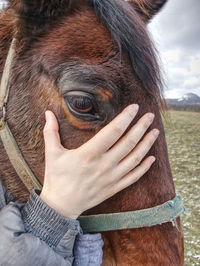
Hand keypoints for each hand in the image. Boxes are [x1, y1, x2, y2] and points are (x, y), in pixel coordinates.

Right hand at [40, 104, 158, 218]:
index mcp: (89, 153)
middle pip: (128, 142)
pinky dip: (144, 167)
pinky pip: (133, 177)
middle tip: (150, 115)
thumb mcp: (52, 153)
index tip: (134, 107)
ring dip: (146, 144)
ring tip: (155, 132)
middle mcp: (104, 165)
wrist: (61, 206)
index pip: (113, 131)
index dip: (125, 117)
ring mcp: (111, 178)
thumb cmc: (56, 178)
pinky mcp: (114, 188)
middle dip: (141, 127)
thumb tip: (47, 113)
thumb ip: (50, 132)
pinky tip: (152, 158)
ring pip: (135, 158)